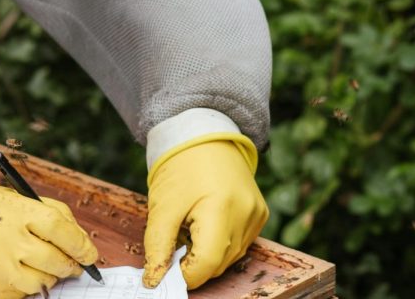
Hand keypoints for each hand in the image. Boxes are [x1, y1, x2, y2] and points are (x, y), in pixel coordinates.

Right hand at [0, 155, 98, 298]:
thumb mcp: (11, 196)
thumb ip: (46, 211)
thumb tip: (77, 236)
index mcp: (17, 212)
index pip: (61, 230)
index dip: (81, 244)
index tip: (90, 252)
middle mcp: (10, 241)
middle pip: (57, 261)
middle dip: (70, 265)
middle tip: (73, 264)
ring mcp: (0, 269)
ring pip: (43, 283)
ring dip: (48, 276)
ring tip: (39, 264)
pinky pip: (22, 294)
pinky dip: (27, 286)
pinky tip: (16, 271)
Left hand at [142, 137, 268, 288]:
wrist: (203, 134)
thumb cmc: (181, 165)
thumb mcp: (163, 206)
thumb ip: (157, 246)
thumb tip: (154, 280)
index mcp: (222, 209)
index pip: (207, 263)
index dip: (183, 274)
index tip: (164, 271)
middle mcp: (247, 214)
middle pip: (219, 263)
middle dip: (193, 263)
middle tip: (173, 244)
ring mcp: (257, 214)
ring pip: (230, 256)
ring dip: (207, 253)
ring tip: (189, 227)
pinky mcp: (260, 213)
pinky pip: (240, 242)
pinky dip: (221, 242)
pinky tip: (206, 223)